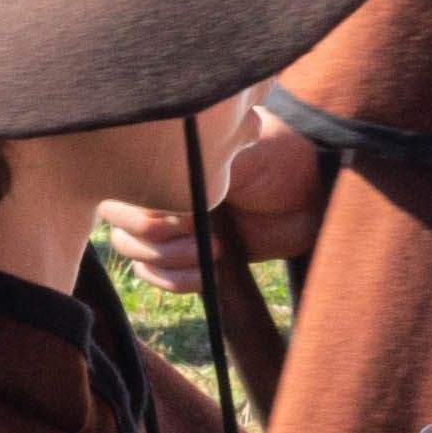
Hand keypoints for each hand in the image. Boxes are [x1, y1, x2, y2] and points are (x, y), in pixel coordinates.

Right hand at [97, 120, 332, 296]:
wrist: (311, 196)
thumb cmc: (277, 160)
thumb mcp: (238, 152)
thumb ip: (197, 162)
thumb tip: (164, 178)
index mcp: (163, 157)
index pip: (121, 188)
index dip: (148, 210)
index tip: (192, 213)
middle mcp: (157, 188)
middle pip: (120, 224)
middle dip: (158, 238)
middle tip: (204, 234)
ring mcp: (169, 224)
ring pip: (133, 251)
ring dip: (169, 260)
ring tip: (215, 250)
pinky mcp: (186, 254)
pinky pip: (153, 275)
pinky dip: (175, 280)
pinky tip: (207, 274)